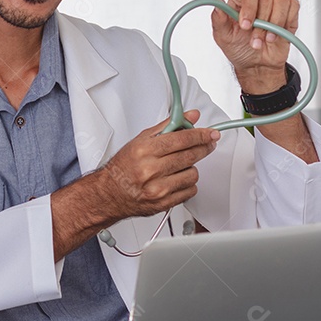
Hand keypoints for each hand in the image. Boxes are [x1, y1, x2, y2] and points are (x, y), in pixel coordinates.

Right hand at [93, 110, 219, 221]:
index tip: (211, 133)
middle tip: (207, 144)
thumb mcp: (141, 140)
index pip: (181, 139)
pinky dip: (188, 184)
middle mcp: (151, 169)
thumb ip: (168, 126)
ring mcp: (158, 188)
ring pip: (193, 174)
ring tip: (180, 166)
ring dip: (191, 168)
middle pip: (190, 155)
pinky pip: (190, 191)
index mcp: (145, 151)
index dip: (200, 134)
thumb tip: (190, 116)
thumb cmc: (124, 166)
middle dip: (203, 148)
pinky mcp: (164, 203)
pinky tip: (177, 180)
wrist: (109, 193)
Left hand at [211, 0, 299, 93]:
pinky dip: (285, 22)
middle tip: (255, 39)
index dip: (248, 6)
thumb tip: (218, 3)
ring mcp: (274, 2)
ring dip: (274, 23)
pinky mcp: (289, 10)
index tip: (245, 25)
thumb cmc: (239, 48)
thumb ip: (218, 19)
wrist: (257, 65)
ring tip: (266, 39)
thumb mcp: (223, 37)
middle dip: (261, 21)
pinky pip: (293, 6)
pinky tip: (276, 35)